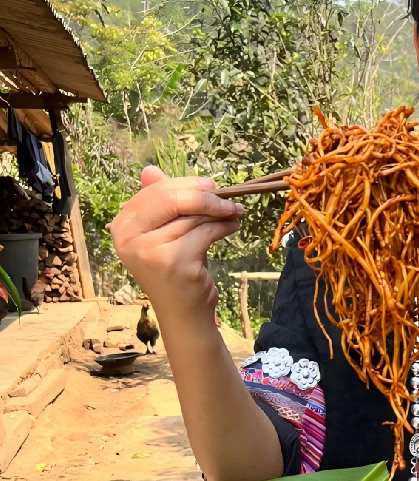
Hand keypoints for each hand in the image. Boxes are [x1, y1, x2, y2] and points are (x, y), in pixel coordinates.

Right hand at [107, 167, 243, 318]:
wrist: (183, 311)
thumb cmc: (175, 268)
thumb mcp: (164, 233)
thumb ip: (159, 202)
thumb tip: (150, 169)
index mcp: (122, 226)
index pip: (154, 192)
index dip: (185, 184)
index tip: (210, 185)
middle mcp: (130, 238)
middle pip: (171, 199)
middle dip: (205, 195)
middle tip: (228, 198)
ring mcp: (151, 251)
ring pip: (192, 217)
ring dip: (220, 213)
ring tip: (233, 214)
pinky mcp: (175, 262)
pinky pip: (205, 232)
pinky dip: (224, 227)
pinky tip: (232, 226)